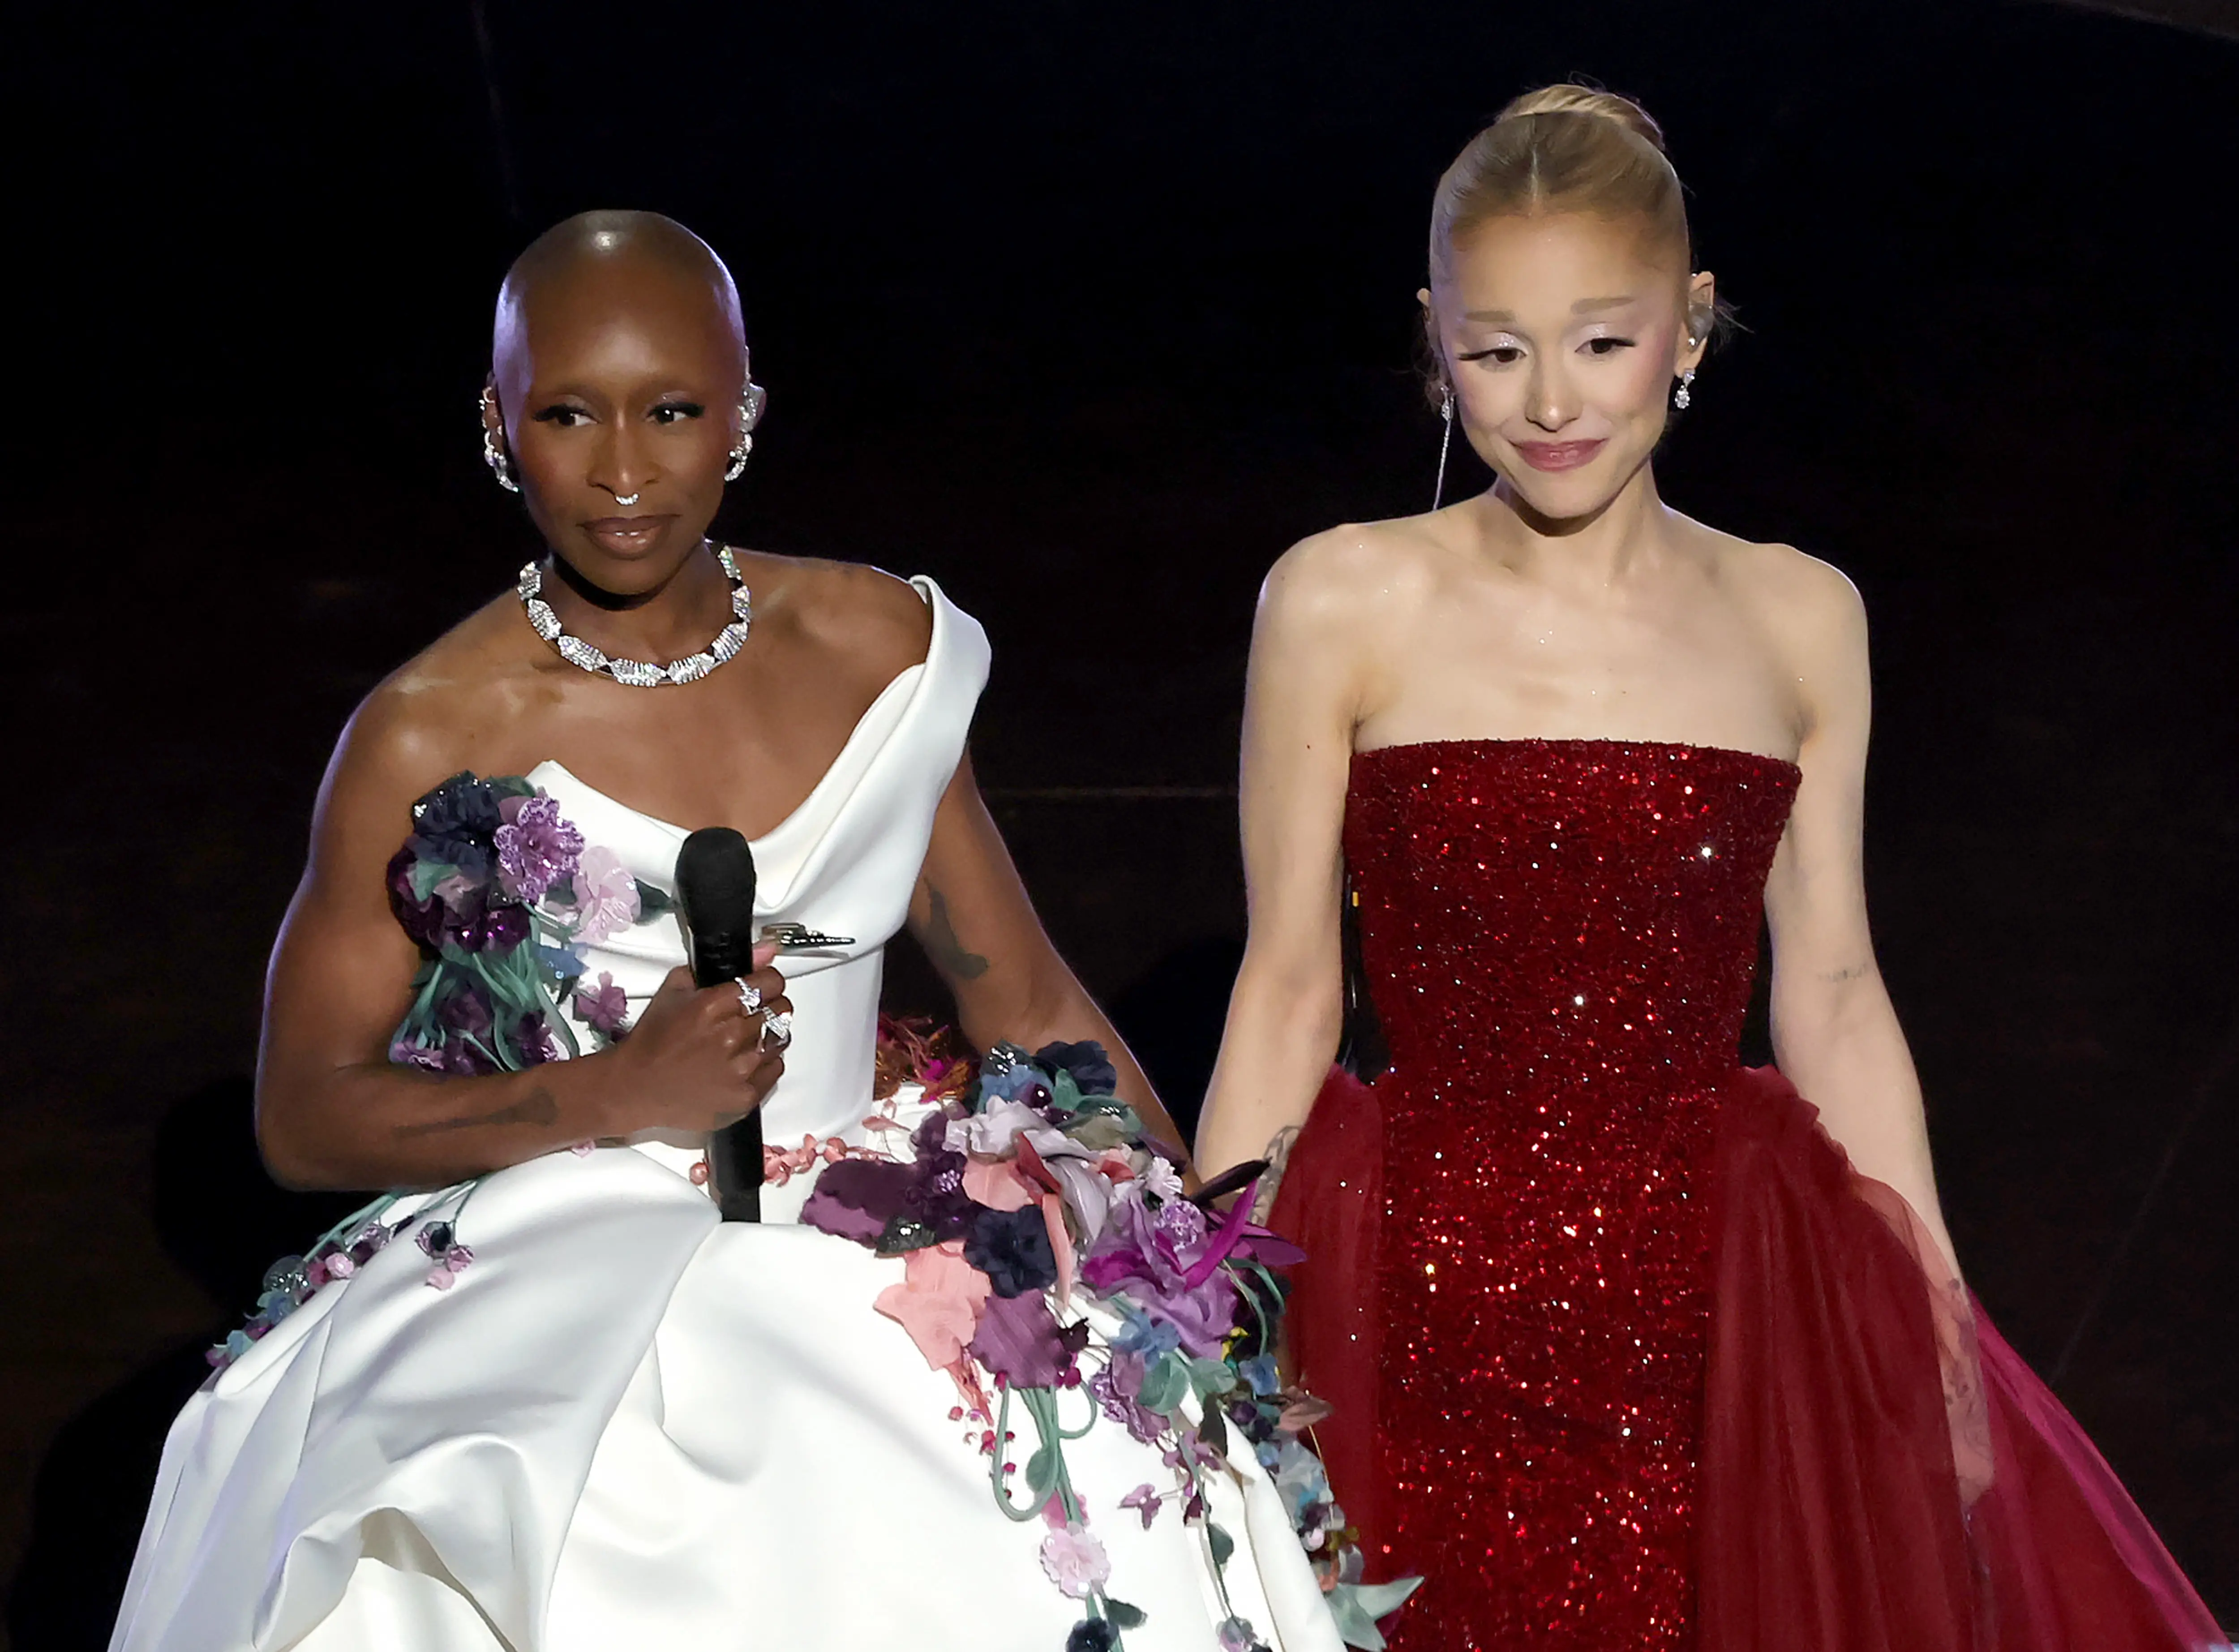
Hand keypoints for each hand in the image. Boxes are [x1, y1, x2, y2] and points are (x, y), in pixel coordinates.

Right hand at [600, 944, 791, 1134]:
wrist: (636, 1088)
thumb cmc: (653, 1039)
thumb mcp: (676, 988)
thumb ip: (724, 966)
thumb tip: (767, 949)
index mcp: (715, 1005)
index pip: (771, 982)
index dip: (767, 983)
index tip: (759, 988)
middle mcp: (732, 1035)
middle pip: (781, 1009)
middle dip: (768, 1007)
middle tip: (750, 1014)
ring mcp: (741, 1068)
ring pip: (781, 1038)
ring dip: (768, 1035)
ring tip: (746, 1040)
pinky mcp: (745, 1096)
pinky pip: (776, 1068)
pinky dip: (765, 1063)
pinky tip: (743, 1062)